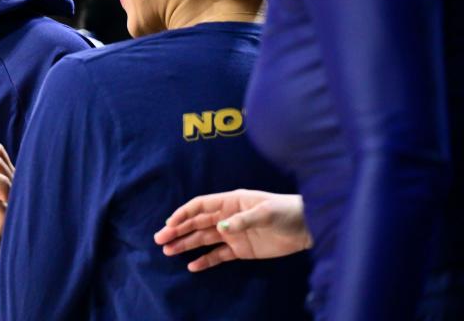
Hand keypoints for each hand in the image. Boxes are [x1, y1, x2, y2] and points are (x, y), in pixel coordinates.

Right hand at [153, 189, 310, 271]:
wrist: (307, 228)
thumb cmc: (286, 212)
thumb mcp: (266, 212)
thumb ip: (242, 220)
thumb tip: (220, 228)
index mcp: (230, 202)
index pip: (200, 206)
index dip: (183, 214)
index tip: (169, 224)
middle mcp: (227, 216)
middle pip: (197, 223)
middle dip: (178, 230)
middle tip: (160, 239)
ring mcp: (232, 233)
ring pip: (203, 239)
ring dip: (186, 244)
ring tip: (168, 251)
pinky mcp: (241, 249)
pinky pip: (218, 255)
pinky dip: (205, 260)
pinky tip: (192, 265)